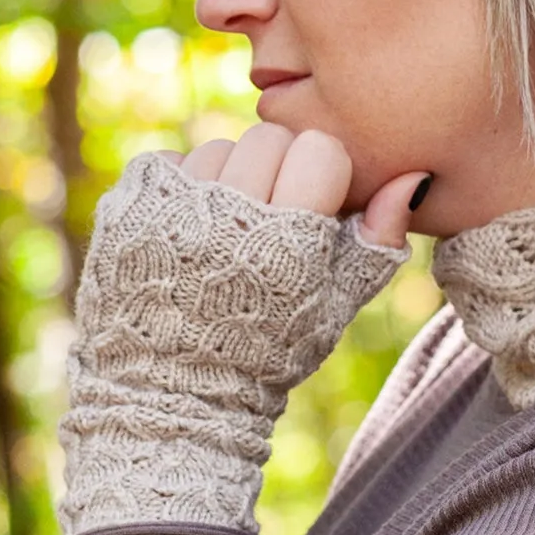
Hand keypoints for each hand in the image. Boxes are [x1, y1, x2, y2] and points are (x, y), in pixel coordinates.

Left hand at [55, 136, 416, 534]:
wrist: (172, 396)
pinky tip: (187, 231)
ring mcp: (170, 210)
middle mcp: (226, 214)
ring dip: (226, 179)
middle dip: (276, 170)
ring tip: (224, 232)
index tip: (312, 205)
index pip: (318, 149)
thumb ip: (375, 241)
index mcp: (286, 238)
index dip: (321, 174)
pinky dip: (179, 188)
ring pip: (217, 148)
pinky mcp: (125, 210)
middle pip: (269, 138)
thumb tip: (409, 177)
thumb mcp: (332, 307)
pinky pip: (168, 163)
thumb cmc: (266, 353)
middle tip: (268, 220)